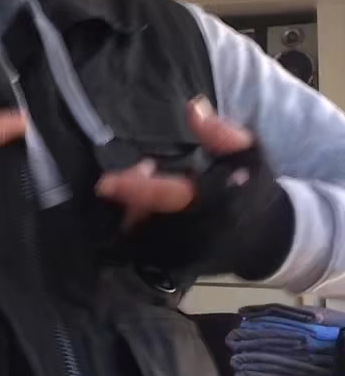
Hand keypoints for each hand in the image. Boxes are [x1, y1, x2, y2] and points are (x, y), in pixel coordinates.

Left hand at [95, 98, 293, 282]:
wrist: (269, 239)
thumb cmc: (254, 188)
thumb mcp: (249, 154)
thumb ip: (222, 132)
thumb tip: (193, 106)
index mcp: (217, 203)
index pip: (168, 196)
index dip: (134, 188)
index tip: (107, 180)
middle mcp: (199, 234)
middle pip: (146, 220)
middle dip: (128, 200)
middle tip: (123, 179)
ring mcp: (189, 256)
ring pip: (141, 240)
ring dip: (128, 216)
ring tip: (131, 195)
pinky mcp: (179, 269)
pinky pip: (144, 254)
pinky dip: (133, 233)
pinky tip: (136, 213)